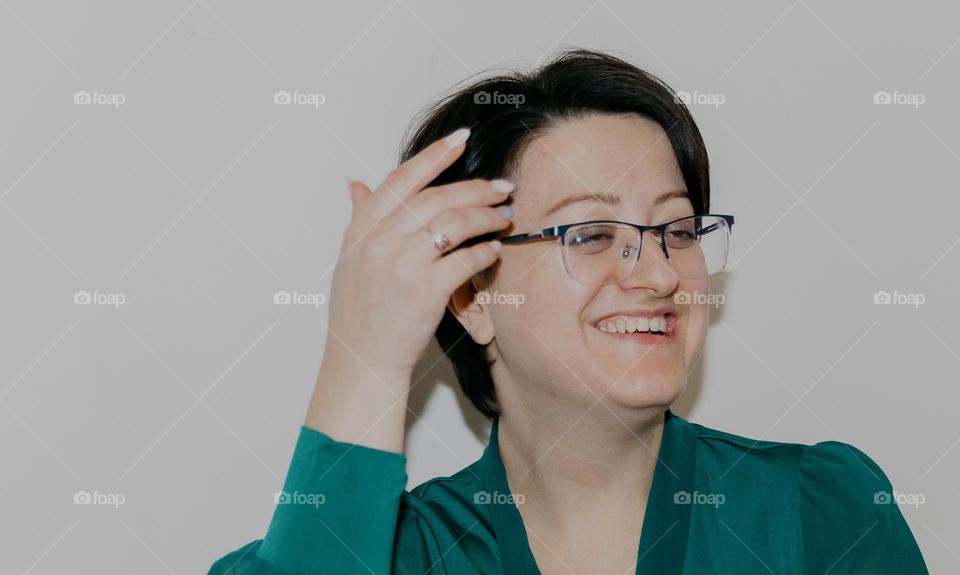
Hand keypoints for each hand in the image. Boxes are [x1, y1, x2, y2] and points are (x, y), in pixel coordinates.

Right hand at [323, 127, 513, 380]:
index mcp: (361, 229)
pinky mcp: (425, 290)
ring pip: (456, 222)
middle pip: (437, 197)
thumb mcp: (350, 260)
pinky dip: (485, 251)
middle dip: (475, 188)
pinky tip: (495, 250)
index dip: (433, 155)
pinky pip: (466, 259)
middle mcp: (380, 241)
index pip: (402, 179)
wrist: (362, 360)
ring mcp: (402, 264)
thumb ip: (360, 219)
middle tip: (501, 186)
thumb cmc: (359, 313)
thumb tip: (356, 185)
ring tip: (504, 216)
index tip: (459, 140)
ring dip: (486, 216)